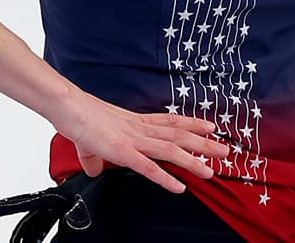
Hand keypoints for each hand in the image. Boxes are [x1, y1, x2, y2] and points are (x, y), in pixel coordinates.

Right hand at [48, 89, 229, 192]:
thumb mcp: (91, 143)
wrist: (69, 107)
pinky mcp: (122, 152)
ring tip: (211, 170)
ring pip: (171, 150)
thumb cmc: (80, 118)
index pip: (172, 122)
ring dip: (193, 161)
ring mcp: (134, 140)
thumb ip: (96, 157)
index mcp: (137, 123)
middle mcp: (141, 129)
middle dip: (204, 143)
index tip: (211, 127)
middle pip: (179, 135)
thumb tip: (94, 170)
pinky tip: (179, 187)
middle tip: (225, 150)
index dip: (193, 124)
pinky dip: (166, 177)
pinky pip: (149, 167)